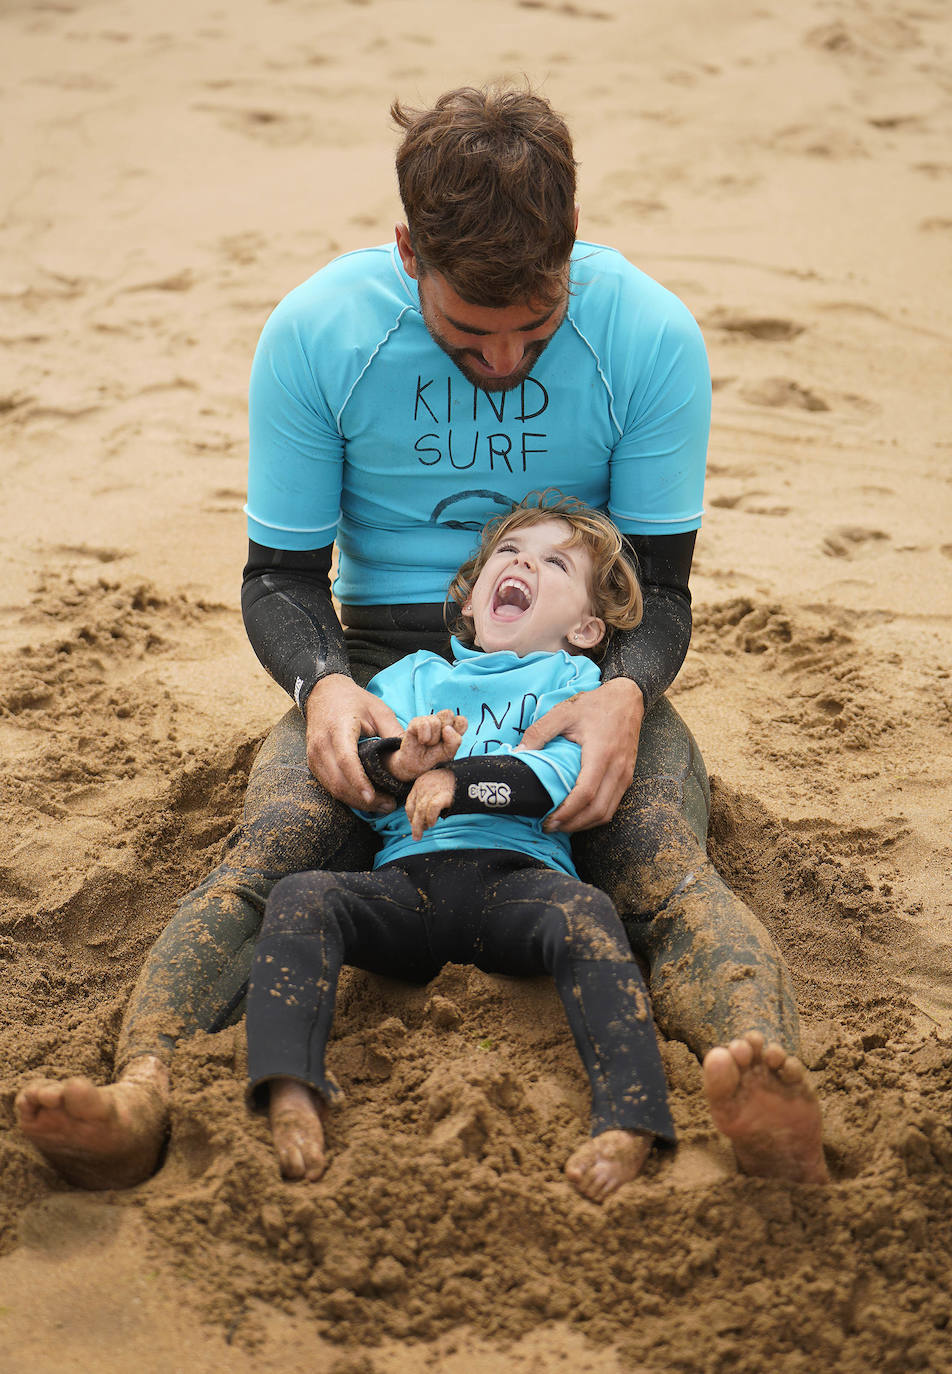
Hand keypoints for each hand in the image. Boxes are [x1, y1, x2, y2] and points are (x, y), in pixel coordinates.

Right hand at [304, 674, 402, 809]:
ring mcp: (313, 756)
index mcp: (338, 728)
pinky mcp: (313, 764)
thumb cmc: (354, 700)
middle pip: (338, 780)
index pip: (345, 760)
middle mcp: (321, 745)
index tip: (374, 797)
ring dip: (356, 801)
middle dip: (363, 799)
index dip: (359, 781)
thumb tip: (411, 756)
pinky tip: (365, 799)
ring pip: (332, 788)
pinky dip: (347, 795)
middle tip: (388, 806)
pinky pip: (328, 785)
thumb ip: (393, 732)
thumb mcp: (379, 710)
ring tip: (381, 806)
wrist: (323, 692)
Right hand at [388, 710, 467, 782]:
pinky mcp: (415, 722)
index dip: (457, 731)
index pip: (461, 720)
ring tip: (428, 744)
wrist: (415, 764)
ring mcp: (427, 719)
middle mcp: (440, 719)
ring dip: (433, 739)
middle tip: (438, 742)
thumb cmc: (434, 756)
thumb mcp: (449, 753)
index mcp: (452, 725)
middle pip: (448, 713)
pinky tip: (421, 741)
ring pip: (435, 722)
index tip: (449, 742)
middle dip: (444, 732)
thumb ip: (454, 741)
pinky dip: (424, 737)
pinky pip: (424, 725)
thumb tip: (447, 729)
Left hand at [404, 769, 455, 841]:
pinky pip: (432, 808)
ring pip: (420, 810)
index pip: (410, 802)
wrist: (467, 775)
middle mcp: (424, 785)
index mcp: (421, 783)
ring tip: (421, 833)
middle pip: (414, 808)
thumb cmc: (452, 783)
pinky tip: (432, 824)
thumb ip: (427, 798)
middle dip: (414, 824)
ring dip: (419, 825)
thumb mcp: (435, 786)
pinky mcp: (444, 794)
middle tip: (416, 835)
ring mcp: (433, 789)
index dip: (410, 816)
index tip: (414, 824)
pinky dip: (430, 818)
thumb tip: (423, 819)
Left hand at [517, 678, 644, 831]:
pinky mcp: (627, 777)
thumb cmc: (595, 705)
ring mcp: (625, 775)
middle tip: (550, 826)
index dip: (567, 812)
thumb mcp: (564, 712)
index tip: (548, 819)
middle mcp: (617, 769)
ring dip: (584, 824)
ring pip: (607, 813)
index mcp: (601, 754)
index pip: (586, 794)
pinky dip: (595, 816)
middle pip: (598, 811)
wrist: (627, 698)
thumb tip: (519, 752)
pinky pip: (613, 805)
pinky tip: (578, 815)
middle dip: (573, 824)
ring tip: (561, 825)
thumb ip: (540, 731)